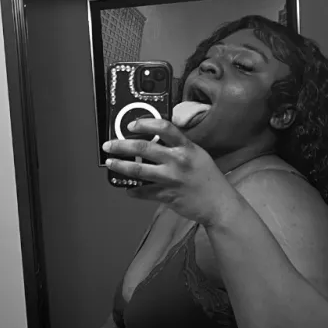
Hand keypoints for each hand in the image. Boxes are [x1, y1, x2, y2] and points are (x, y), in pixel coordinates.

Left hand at [103, 118, 239, 226]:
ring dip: (120, 166)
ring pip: (138, 169)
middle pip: (144, 148)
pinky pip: (144, 192)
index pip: (164, 128)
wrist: (219, 203)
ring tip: (110, 163)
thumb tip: (155, 142)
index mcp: (187, 147)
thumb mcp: (198, 155)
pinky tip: (128, 189)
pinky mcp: (167, 195)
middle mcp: (178, 160)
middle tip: (108, 145)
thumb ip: (179, 148)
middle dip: (121, 145)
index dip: (144, 124)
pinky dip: (133, 191)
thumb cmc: (208, 179)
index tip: (131, 125)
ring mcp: (172, 178)